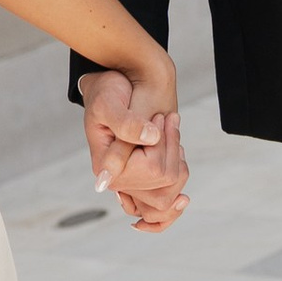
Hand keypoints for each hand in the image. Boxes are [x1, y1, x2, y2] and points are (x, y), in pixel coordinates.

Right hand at [115, 105, 189, 229]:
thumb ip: (127, 123)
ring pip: (169, 193)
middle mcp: (119, 179)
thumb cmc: (104, 93)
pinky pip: (168, 189)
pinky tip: (171, 142)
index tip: (158, 118)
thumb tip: (151, 139)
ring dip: (176, 158)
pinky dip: (177, 165)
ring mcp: (131, 180)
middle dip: (172, 151)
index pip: (152, 169)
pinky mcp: (142, 176)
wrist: (107, 87)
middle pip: (163, 189)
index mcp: (106, 167)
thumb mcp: (108, 103)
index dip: (162, 144)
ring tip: (169, 129)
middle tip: (166, 120)